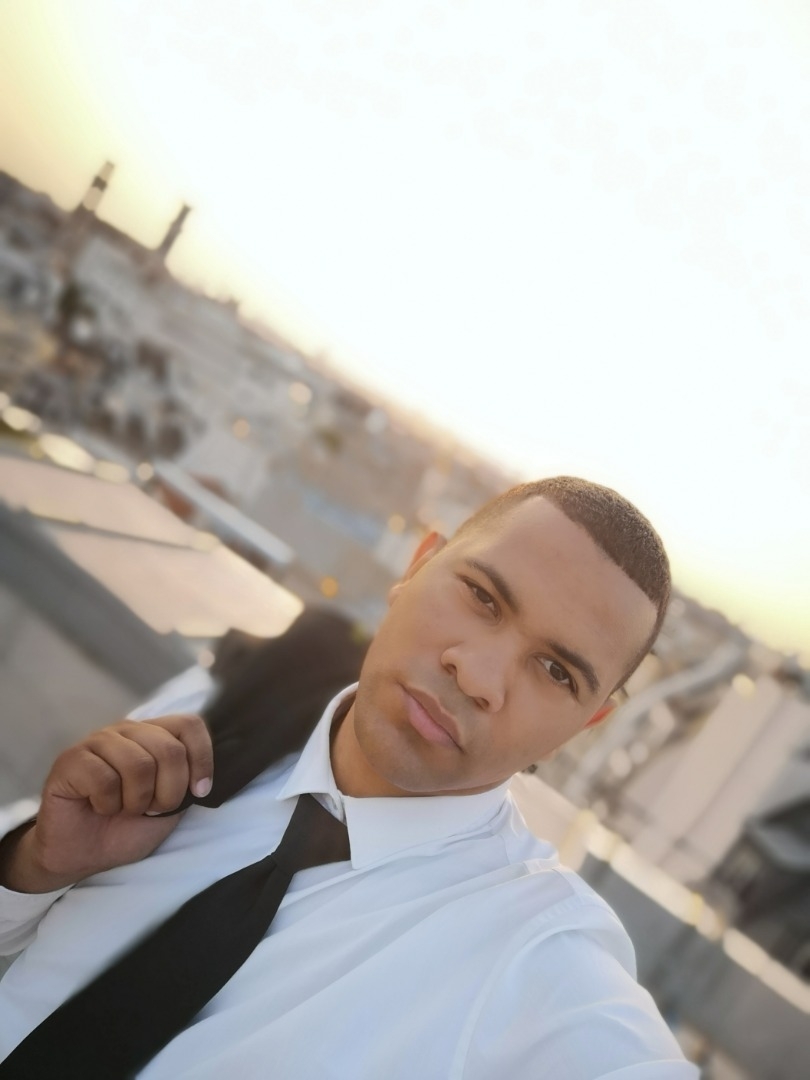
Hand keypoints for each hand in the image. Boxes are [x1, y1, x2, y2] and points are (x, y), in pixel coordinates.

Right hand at [0, 715, 212, 893]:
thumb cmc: (124, 829)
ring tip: (123, 809)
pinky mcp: (71, 758)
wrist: (82, 855)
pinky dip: (107, 803)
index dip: (202, 758)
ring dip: (137, 800)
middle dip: (169, 791)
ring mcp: (99, 741)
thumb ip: (186, 783)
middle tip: (151, 810)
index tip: (199, 791)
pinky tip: (98, 806)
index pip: (190, 725)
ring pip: (138, 764)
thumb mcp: (169, 808)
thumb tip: (203, 772)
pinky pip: (104, 778)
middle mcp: (128, 731)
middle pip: (169, 748)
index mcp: (154, 735)